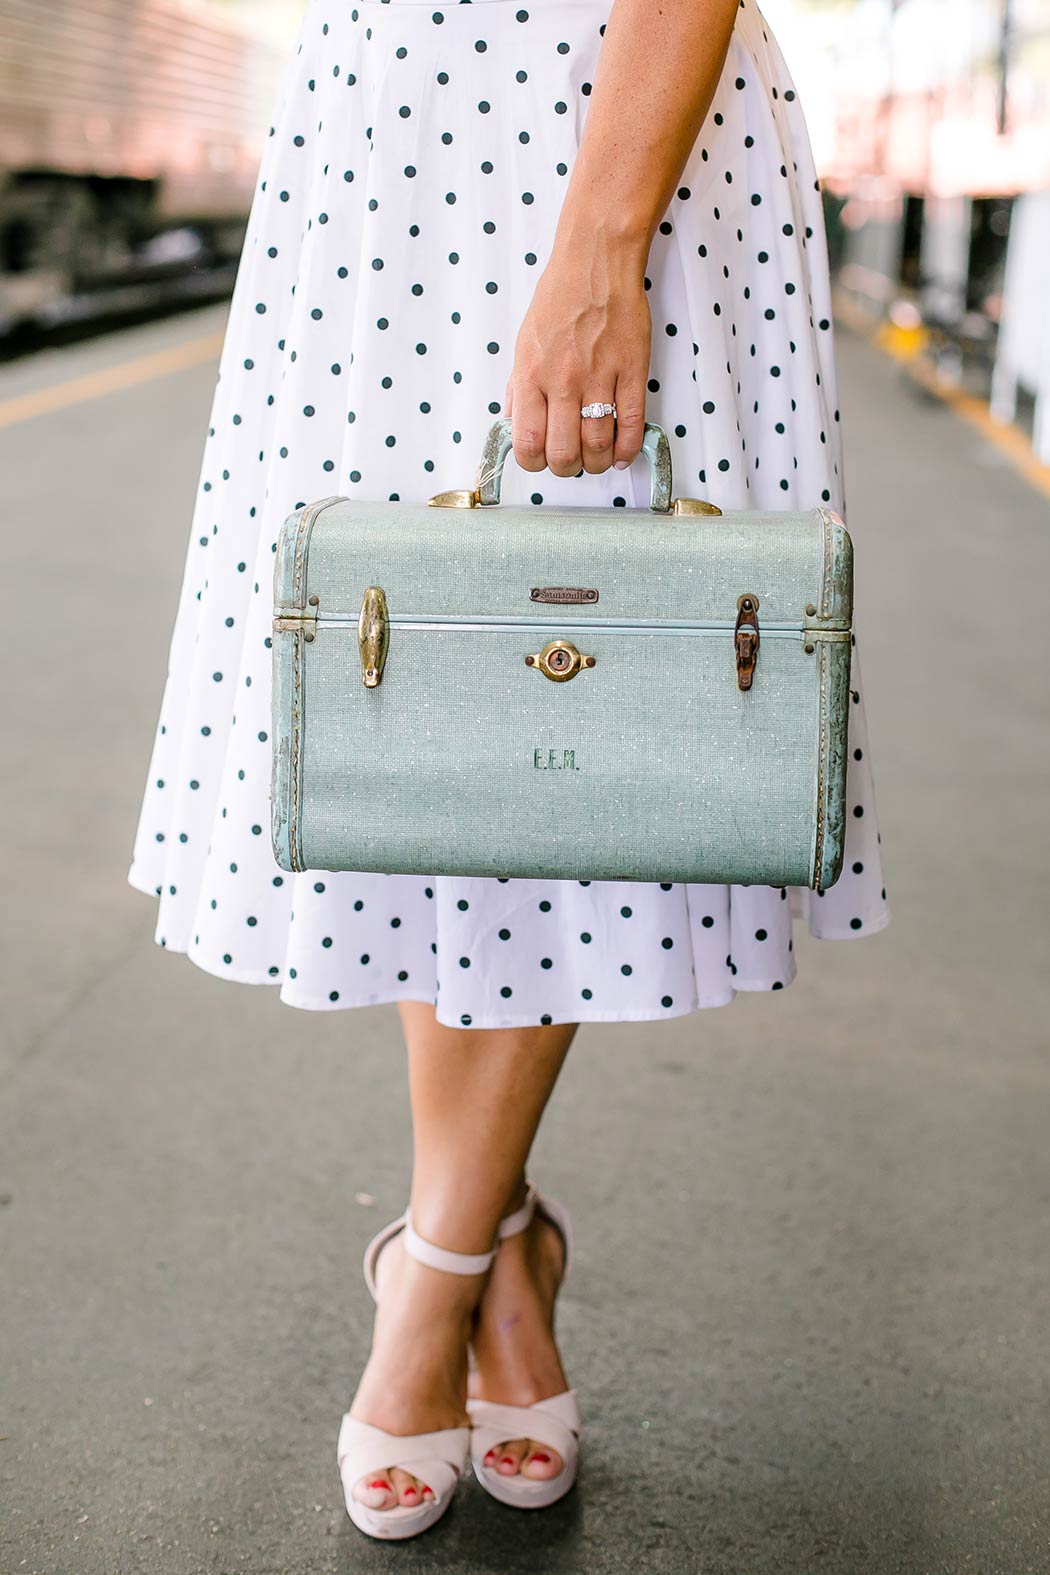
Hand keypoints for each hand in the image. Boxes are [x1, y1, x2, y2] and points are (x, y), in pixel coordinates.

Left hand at [505, 240, 651, 479]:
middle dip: (566, 467)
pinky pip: (630, 424)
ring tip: (596, 459)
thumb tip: (515, 423)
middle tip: (571, 460)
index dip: (534, 463)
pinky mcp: (632, 370)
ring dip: (596, 462)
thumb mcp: (524, 343)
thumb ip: (518, 387)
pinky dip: (626, 448)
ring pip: (597, 444)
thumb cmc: (559, 298)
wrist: (595, 262)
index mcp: (530, 374)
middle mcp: (562, 379)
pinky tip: (620, 454)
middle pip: (563, 452)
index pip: (527, 442)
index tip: (541, 460)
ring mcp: (599, 376)